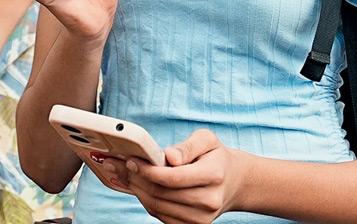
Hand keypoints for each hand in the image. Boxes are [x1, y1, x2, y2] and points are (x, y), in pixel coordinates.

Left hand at [124, 130, 241, 223]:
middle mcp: (209, 200)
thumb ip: (187, 146)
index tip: (132, 160)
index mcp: (214, 175)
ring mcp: (202, 218)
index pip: (173, 178)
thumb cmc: (216, 158)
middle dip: (137, 179)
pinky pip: (161, 216)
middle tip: (122, 165)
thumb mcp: (207, 140)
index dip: (148, 170)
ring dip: (138, 191)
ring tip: (128, 175)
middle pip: (162, 194)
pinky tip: (141, 188)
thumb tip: (168, 156)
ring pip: (158, 207)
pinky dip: (147, 202)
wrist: (234, 183)